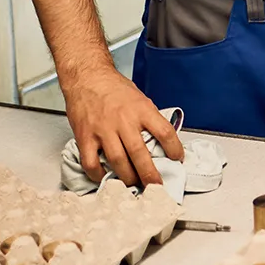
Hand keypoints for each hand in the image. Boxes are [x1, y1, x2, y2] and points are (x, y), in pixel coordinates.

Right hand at [61, 66, 182, 186]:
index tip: (178, 159)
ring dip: (128, 178)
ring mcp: (103, 130)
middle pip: (141, 154)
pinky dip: (98, 175)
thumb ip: (148, 118)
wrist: (88, 77)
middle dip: (150, 175)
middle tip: (157, 186)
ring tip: (134, 185)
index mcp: (142, 110)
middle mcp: (124, 120)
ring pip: (118, 162)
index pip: (165, 132)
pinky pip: (92, 163)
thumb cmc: (114, 88)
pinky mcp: (86, 137)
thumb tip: (159, 140)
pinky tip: (105, 178)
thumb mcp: (139, 98)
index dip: (175, 149)